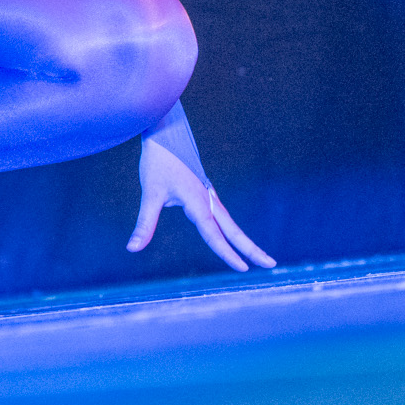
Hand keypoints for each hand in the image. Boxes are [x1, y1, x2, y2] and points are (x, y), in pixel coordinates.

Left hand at [128, 135, 275, 272]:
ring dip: (243, 240)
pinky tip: (231, 236)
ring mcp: (208, 196)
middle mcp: (208, 200)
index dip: (228, 254)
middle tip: (271, 264)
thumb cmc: (158, 162)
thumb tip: (132, 248)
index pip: (214, 234)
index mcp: (197, 202)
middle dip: (251, 249)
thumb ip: (144, 223)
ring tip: (257, 257)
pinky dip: (230, 229)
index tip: (243, 269)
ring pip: (230, 223)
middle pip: (233, 230)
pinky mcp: (204, 192)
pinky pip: (222, 216)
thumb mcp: (150, 194)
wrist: (165, 134)